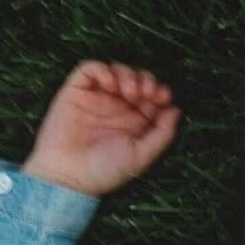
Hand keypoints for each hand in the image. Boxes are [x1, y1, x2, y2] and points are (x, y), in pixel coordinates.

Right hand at [22, 61, 182, 196]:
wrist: (67, 176)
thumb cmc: (105, 171)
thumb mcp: (142, 155)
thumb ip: (162, 134)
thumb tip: (176, 110)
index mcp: (135, 122)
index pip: (153, 97)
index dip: (160, 92)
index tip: (162, 98)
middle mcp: (117, 107)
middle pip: (138, 79)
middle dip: (147, 80)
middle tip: (147, 93)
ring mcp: (97, 98)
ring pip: (117, 71)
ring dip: (128, 74)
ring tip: (129, 91)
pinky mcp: (76, 92)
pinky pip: (89, 69)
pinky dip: (103, 69)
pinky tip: (110, 84)